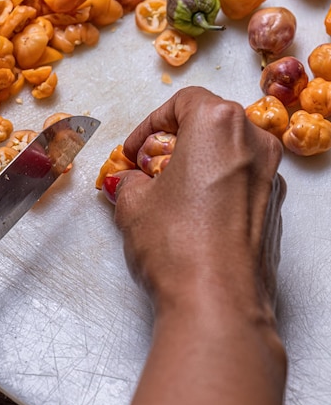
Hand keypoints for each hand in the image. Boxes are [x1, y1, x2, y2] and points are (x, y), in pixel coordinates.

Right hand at [101, 87, 287, 404]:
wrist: (219, 303)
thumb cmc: (176, 243)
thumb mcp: (133, 204)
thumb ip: (128, 179)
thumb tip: (128, 179)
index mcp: (219, 124)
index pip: (183, 102)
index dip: (151, 123)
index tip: (135, 150)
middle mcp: (254, 141)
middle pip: (211, 122)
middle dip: (175, 140)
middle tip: (148, 166)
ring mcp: (271, 175)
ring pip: (230, 151)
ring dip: (198, 162)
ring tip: (168, 192)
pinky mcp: (275, 206)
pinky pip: (242, 179)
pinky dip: (218, 184)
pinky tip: (194, 213)